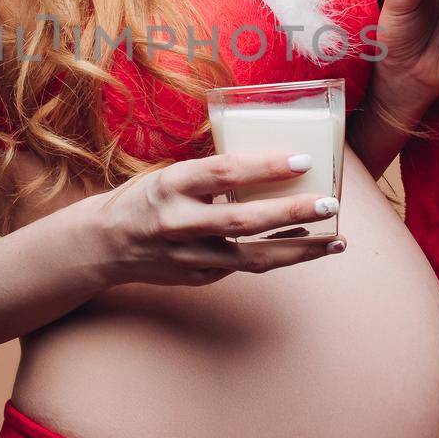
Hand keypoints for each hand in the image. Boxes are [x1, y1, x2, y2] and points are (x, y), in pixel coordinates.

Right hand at [85, 152, 346, 288]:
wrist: (103, 245)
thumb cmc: (145, 199)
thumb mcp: (170, 174)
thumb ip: (211, 174)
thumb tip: (270, 164)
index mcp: (172, 184)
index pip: (226, 172)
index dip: (266, 167)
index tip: (303, 160)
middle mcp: (179, 222)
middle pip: (244, 220)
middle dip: (292, 212)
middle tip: (330, 204)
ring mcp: (189, 256)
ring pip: (252, 257)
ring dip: (298, 249)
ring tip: (335, 240)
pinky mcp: (197, 278)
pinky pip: (245, 266)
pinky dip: (277, 255)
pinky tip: (304, 244)